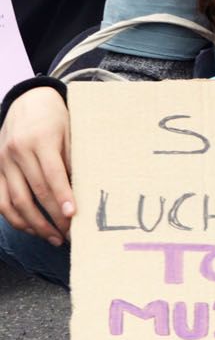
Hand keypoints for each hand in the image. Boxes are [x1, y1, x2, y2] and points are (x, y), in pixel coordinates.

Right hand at [0, 88, 74, 245]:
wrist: (26, 101)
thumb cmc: (56, 118)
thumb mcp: (70, 132)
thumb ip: (72, 159)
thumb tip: (82, 191)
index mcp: (40, 140)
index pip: (52, 174)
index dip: (62, 196)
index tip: (73, 215)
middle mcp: (17, 153)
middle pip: (34, 192)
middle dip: (52, 216)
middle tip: (69, 233)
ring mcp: (2, 163)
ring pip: (14, 202)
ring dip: (34, 224)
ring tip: (53, 237)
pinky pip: (1, 201)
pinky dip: (15, 218)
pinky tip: (31, 228)